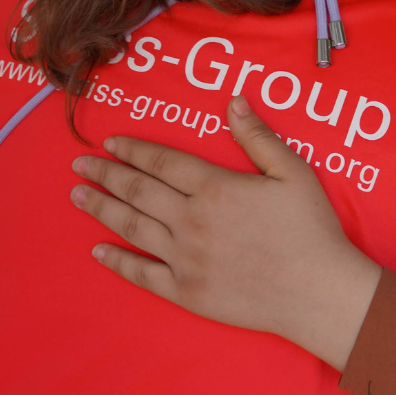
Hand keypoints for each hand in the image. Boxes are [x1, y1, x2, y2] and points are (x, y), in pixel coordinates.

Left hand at [70, 96, 381, 369]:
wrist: (318, 292)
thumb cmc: (310, 230)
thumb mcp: (293, 172)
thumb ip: (258, 136)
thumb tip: (233, 101)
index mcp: (215, 188)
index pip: (162, 162)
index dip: (133, 149)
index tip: (110, 142)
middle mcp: (191, 221)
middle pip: (137, 191)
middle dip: (105, 174)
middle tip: (80, 165)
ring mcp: (185, 259)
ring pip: (132, 227)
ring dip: (101, 209)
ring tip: (78, 196)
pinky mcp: (186, 291)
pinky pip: (142, 273)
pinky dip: (117, 261)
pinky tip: (98, 251)